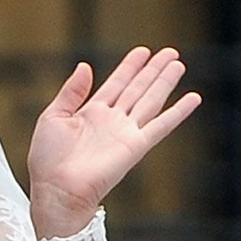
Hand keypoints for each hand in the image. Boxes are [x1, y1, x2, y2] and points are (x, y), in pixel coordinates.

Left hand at [27, 46, 200, 238]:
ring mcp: (124, 133)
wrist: (56, 189)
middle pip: (137, 89)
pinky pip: (161, 126)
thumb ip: (71, 92)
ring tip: (178, 64)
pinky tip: (193, 98)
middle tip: (169, 52)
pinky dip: (178, 112)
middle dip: (152, 70)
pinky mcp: (135, 147)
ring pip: (150, 101)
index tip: (142, 51)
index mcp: (89, 114)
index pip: (115, 84)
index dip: (129, 67)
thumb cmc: (47, 160)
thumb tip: (85, 65)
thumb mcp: (52, 117)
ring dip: (165, 82)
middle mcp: (110, 122)